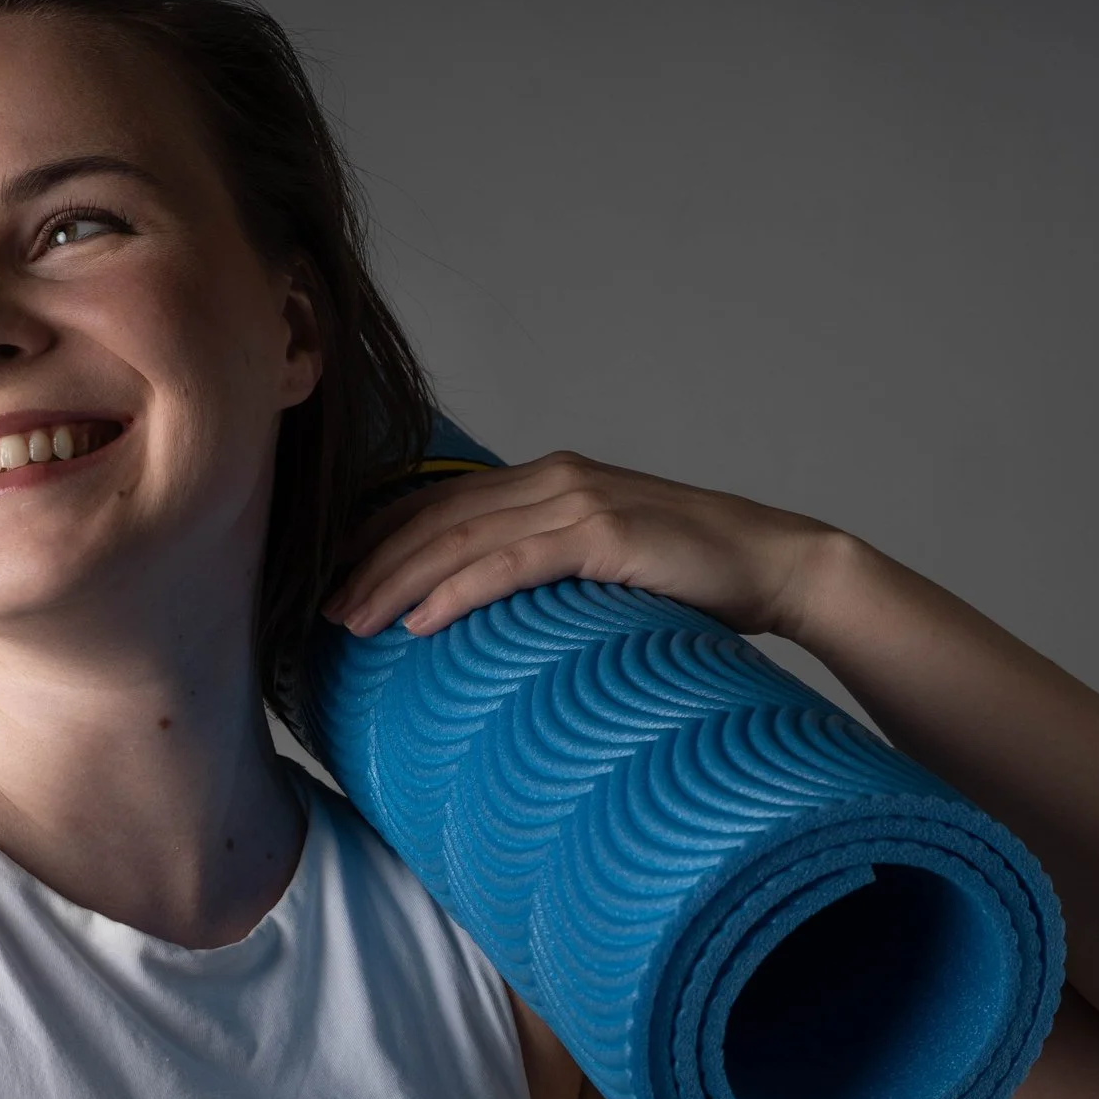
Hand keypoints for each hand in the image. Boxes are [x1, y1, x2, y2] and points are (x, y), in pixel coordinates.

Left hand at [321, 449, 846, 641]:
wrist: (775, 565)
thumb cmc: (693, 576)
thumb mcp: (604, 562)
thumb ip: (549, 566)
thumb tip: (493, 605)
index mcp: (550, 479)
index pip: (441, 502)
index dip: (380, 537)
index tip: (334, 577)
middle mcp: (555, 478)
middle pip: (436, 518)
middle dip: (370, 563)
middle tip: (322, 610)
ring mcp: (578, 502)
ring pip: (459, 539)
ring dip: (396, 581)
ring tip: (351, 620)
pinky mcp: (602, 536)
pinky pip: (509, 565)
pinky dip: (456, 590)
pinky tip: (418, 620)